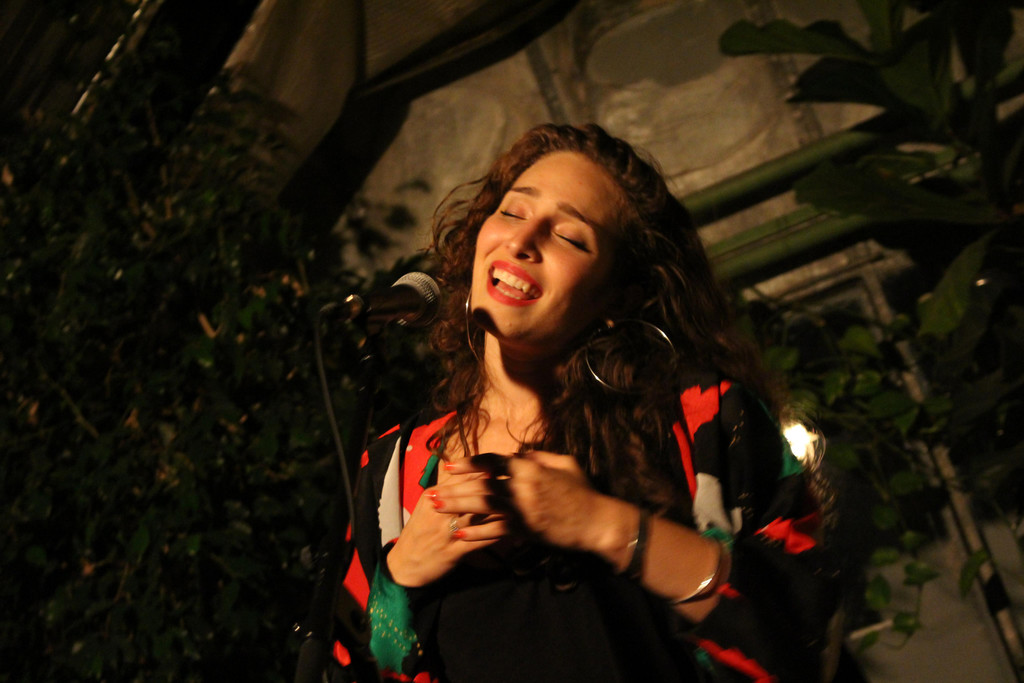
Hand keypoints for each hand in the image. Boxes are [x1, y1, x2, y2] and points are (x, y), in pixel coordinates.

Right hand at [386, 469, 507, 586]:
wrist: (404, 565)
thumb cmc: (420, 533)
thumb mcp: (428, 507)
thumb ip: (447, 490)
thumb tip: (470, 472)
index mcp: (433, 496)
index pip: (462, 477)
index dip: (485, 470)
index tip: (505, 465)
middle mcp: (440, 511)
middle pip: (473, 492)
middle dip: (497, 486)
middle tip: (518, 481)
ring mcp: (446, 531)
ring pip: (478, 515)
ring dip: (501, 509)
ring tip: (520, 503)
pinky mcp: (453, 552)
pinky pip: (479, 540)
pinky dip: (496, 534)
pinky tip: (513, 531)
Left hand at [444, 451, 609, 552]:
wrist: (597, 522)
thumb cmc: (583, 491)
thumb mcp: (564, 464)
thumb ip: (538, 457)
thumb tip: (517, 455)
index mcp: (531, 468)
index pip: (494, 462)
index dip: (470, 463)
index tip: (450, 466)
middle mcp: (523, 487)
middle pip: (481, 485)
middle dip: (454, 488)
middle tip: (432, 492)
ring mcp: (523, 510)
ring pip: (483, 507)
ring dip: (457, 508)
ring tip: (437, 509)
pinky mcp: (526, 530)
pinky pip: (496, 531)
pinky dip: (477, 533)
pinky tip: (459, 534)